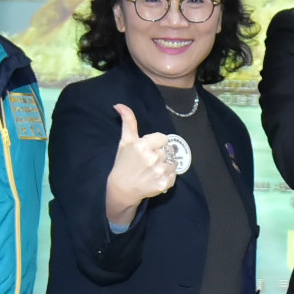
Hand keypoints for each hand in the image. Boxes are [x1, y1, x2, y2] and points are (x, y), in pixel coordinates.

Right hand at [105, 103, 178, 225]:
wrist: (122, 189)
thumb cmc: (123, 163)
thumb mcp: (125, 141)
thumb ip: (128, 122)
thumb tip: (119, 105)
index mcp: (144, 145)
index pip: (163, 138)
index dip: (157, 143)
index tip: (149, 149)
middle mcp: (153, 157)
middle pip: (168, 150)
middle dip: (161, 154)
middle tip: (150, 161)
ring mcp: (159, 172)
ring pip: (174, 162)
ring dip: (167, 165)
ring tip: (155, 169)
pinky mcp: (163, 184)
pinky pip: (174, 176)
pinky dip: (168, 177)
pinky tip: (157, 177)